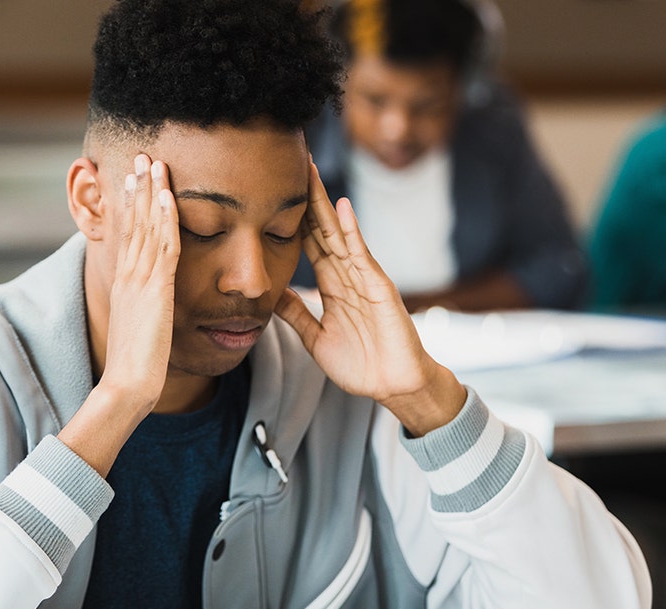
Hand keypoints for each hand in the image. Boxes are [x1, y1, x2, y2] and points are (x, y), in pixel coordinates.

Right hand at [98, 154, 180, 411]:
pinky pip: (162, 246)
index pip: (127, 232)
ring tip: (154, 162)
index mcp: (124, 281)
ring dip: (151, 192)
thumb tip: (149, 303)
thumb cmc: (135, 364)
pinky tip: (167, 196)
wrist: (128, 383)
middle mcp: (128, 274)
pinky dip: (164, 218)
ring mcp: (140, 279)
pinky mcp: (155, 288)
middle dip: (138, 187)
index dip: (131, 203)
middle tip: (142, 155)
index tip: (134, 177)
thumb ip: (144, 308)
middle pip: (133, 221)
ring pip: (146, 226)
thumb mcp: (138, 326)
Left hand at [275, 163, 466, 435]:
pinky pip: (362, 255)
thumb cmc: (361, 365)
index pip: (309, 244)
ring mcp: (364, 278)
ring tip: (309, 173)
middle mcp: (347, 276)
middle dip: (306, 199)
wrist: (393, 386)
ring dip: (324, 204)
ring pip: (339, 234)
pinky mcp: (379, 287)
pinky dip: (352, 231)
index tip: (274, 193)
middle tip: (289, 165)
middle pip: (322, 229)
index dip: (292, 219)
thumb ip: (295, 315)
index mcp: (332, 287)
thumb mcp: (315, 338)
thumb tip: (272, 295)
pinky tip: (341, 208)